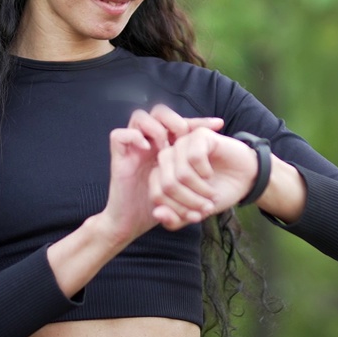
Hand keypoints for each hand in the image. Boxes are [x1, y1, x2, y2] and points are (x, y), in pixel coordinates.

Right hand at [97, 107, 223, 243]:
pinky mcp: (119, 159)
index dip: (199, 121)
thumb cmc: (161, 205)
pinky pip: (118, 136)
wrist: (132, 224)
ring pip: (139, 117)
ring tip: (166, 143)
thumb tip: (217, 166)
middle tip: (186, 135)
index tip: (218, 125)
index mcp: (166, 147)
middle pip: (159, 112)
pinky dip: (133, 137)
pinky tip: (148, 149)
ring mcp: (133, 150)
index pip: (182, 123)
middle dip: (174, 119)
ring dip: (155, 126)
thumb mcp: (186, 189)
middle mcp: (149, 144)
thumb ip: (199, 175)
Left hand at [148, 125, 259, 230]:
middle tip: (207, 207)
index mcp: (160, 174)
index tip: (195, 217)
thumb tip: (157, 214)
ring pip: (181, 173)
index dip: (177, 211)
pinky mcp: (199, 135)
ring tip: (211, 194)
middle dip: (190, 202)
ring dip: (201, 189)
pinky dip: (205, 172)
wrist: (244, 179)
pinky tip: (210, 174)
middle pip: (168, 184)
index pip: (157, 196)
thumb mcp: (194, 213)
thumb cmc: (216, 193)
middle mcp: (167, 157)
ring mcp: (182, 143)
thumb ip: (173, 219)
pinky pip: (195, 157)